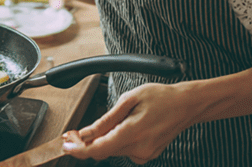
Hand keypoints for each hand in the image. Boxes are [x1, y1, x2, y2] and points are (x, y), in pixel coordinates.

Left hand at [63, 82, 200, 163]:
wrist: (185, 105)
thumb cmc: (160, 97)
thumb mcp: (129, 99)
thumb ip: (106, 120)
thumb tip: (86, 133)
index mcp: (133, 132)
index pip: (98, 149)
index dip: (78, 149)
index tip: (66, 144)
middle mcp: (139, 149)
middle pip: (103, 151)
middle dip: (86, 142)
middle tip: (75, 132)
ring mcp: (144, 154)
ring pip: (112, 150)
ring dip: (102, 141)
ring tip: (108, 122)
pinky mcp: (146, 155)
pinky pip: (124, 150)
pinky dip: (116, 141)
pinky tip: (124, 127)